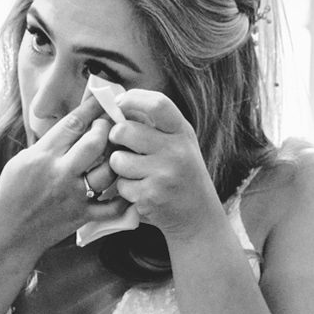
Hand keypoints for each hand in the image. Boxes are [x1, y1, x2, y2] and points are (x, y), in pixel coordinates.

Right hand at [0, 94, 128, 255]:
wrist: (8, 233)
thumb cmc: (11, 194)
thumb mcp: (21, 161)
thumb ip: (48, 145)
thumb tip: (73, 126)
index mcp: (43, 156)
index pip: (73, 123)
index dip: (91, 108)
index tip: (102, 98)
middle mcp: (60, 174)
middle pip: (95, 143)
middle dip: (106, 128)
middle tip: (110, 124)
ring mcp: (73, 196)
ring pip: (108, 171)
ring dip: (117, 158)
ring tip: (118, 151)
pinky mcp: (82, 216)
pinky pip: (112, 207)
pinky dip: (124, 198)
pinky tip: (126, 186)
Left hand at [102, 89, 220, 239]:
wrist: (198, 215)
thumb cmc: (181, 173)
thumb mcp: (178, 143)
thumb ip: (155, 126)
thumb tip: (118, 104)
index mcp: (182, 132)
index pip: (157, 104)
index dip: (133, 99)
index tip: (119, 103)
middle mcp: (176, 151)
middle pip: (126, 130)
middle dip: (115, 136)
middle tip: (119, 143)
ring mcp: (164, 174)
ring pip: (118, 159)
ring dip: (118, 166)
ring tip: (133, 172)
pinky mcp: (151, 196)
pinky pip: (121, 185)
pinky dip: (124, 189)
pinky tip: (140, 191)